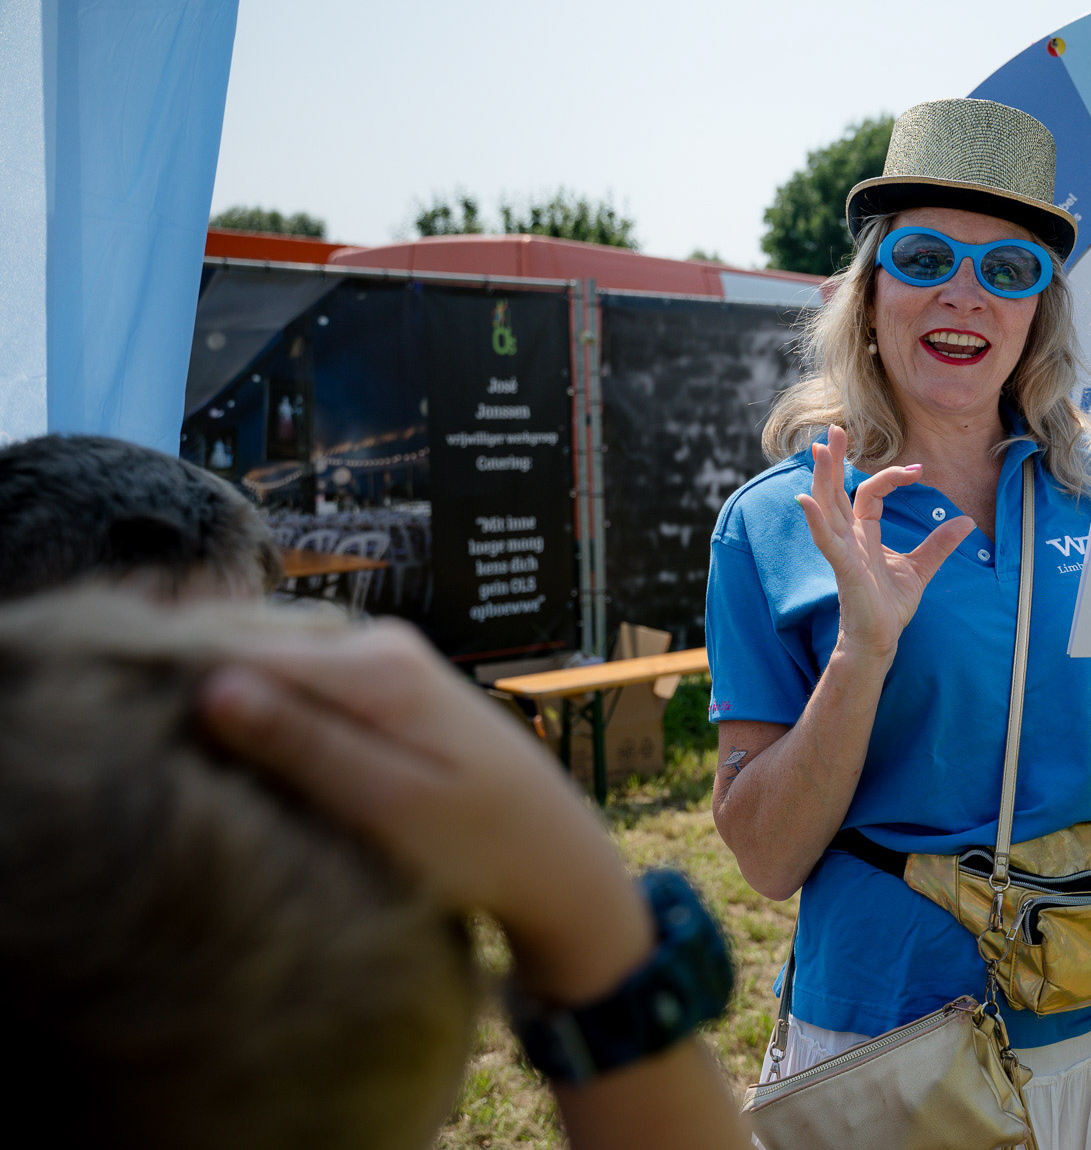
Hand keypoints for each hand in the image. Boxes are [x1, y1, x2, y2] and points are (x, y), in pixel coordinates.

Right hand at [198, 618, 649, 1005]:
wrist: (552, 852)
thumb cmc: (478, 845)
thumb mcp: (387, 807)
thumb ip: (304, 747)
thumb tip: (212, 688)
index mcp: (374, 665)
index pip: (233, 649)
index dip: (172, 689)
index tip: (136, 743)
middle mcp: (375, 641)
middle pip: (247, 647)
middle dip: (197, 694)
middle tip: (162, 764)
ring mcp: (378, 657)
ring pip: (268, 665)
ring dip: (228, 705)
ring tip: (196, 764)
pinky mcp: (379, 683)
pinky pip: (298, 684)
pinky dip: (265, 715)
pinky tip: (244, 757)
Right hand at [794, 424, 974, 657]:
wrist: (880, 639)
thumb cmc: (890, 606)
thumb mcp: (921, 568)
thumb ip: (939, 544)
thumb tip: (965, 521)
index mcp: (864, 534)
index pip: (871, 494)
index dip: (891, 478)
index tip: (918, 470)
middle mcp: (848, 537)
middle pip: (837, 491)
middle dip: (833, 461)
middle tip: (832, 430)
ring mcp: (842, 551)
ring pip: (827, 508)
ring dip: (822, 479)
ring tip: (818, 451)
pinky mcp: (843, 568)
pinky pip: (826, 540)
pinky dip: (816, 520)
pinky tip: (807, 500)